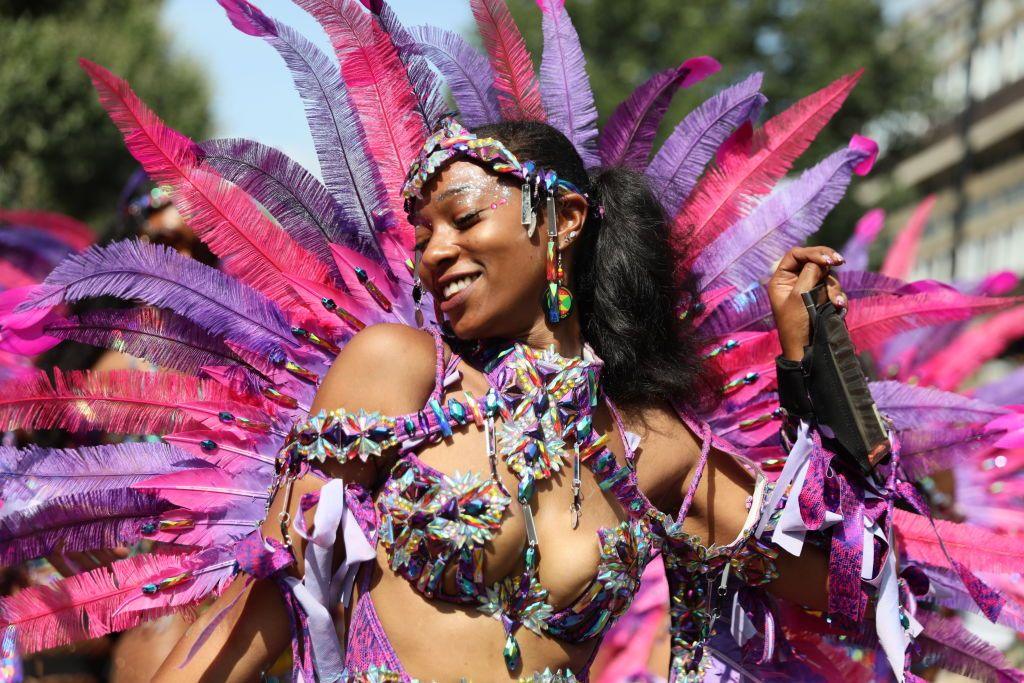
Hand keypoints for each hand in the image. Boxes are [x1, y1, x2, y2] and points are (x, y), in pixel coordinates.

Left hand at [768, 246, 847, 360]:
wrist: (805, 350)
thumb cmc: (796, 325)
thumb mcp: (799, 297)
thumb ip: (809, 275)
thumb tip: (820, 261)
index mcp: (781, 279)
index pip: (796, 255)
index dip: (812, 253)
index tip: (827, 259)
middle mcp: (795, 281)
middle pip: (814, 260)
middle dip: (827, 262)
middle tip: (839, 261)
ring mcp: (809, 289)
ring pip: (827, 275)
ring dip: (833, 287)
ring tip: (835, 303)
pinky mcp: (822, 298)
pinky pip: (834, 289)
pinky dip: (838, 296)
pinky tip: (839, 306)